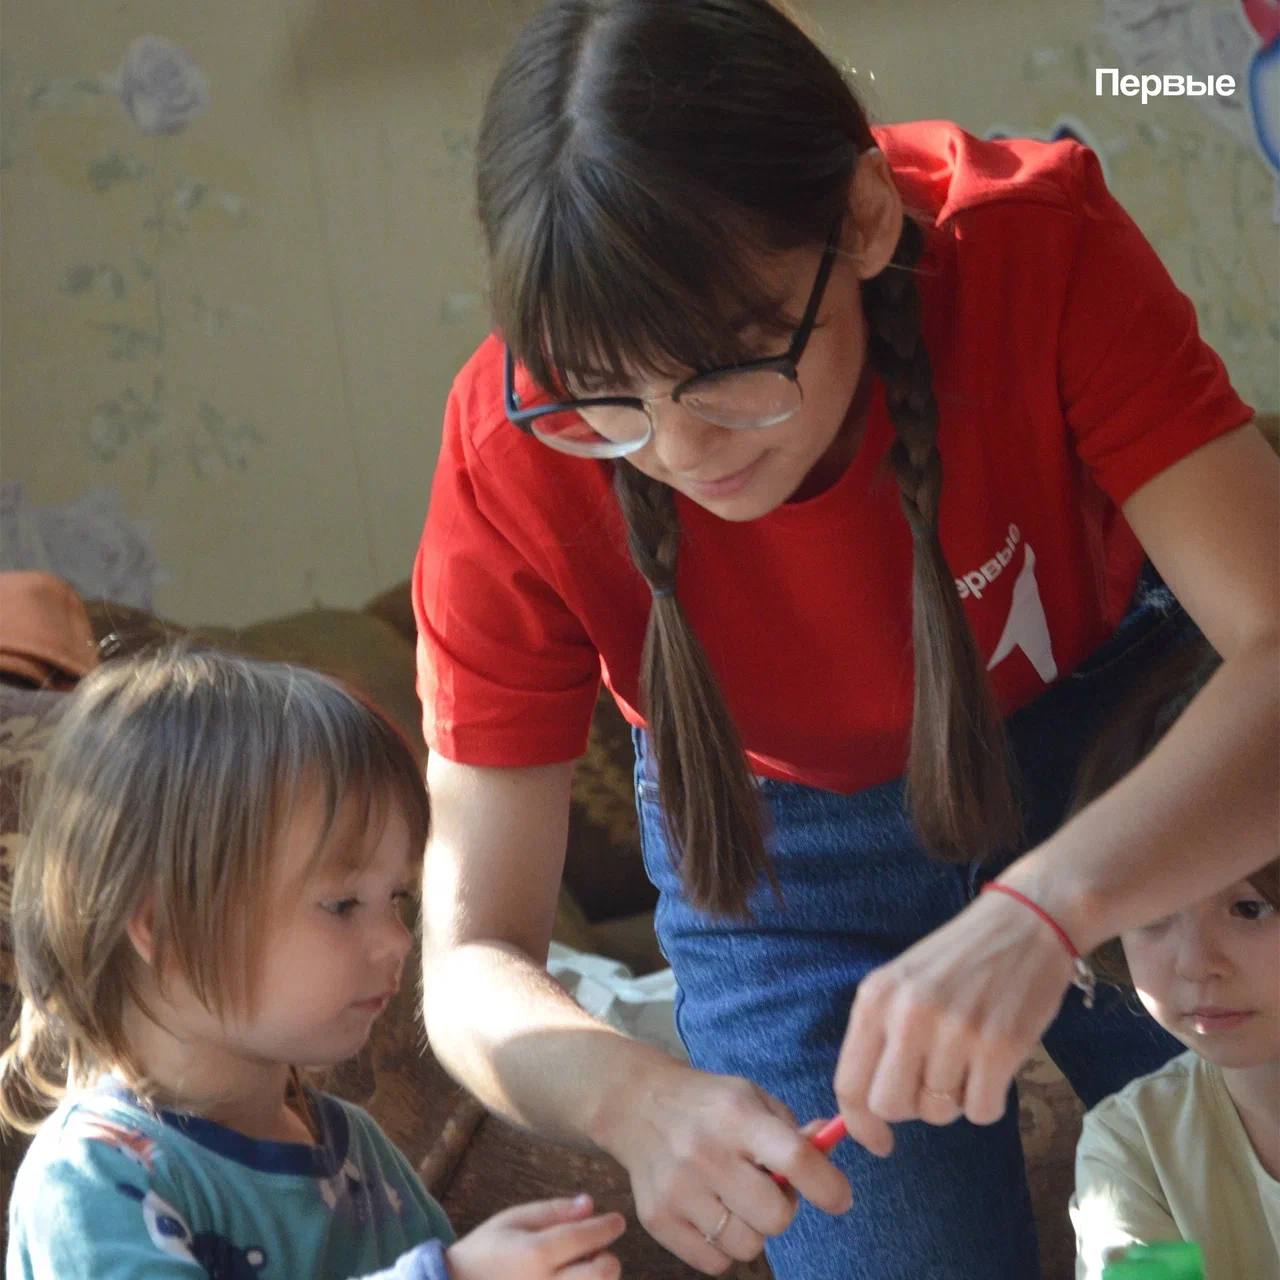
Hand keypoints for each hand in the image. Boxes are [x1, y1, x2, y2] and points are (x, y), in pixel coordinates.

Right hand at [446, 1194, 624, 1279]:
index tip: (617, 1221)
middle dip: (608, 1259)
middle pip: (602, 1274)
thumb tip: (590, 1204)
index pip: (586, 1237)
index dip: (607, 1226)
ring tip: (581, 1270)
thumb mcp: (512, 1220)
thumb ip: (552, 1211)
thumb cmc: (484, 1251)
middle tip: (598, 1251)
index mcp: (536, 1253)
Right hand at [597, 1058, 852, 1274]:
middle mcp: (706, 1153)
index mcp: (736, 1116)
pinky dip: (721, 1246)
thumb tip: (829, 1149)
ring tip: (734, 1199)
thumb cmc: (708, 1104)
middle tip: (767, 1190)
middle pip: (775, 1217)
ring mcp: (678, 1189)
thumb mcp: (751, 1098)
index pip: (794, 1158)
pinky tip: (710, 1211)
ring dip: (750, 1229)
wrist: (637, 1105)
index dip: (827, 1186)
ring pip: (747, 1246)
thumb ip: (792, 1130)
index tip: (840, 1198)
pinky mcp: (657, 1219)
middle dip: (781, 1209)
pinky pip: (714, 1263)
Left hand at [833, 889, 1075, 1155]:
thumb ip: (883, 1036)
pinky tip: (994, 1066)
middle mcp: (908, 1015)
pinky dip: (988, 1100)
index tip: (879, 1141)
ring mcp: (953, 1031)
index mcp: (875, 998)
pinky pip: (981, 1111)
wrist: (1024, 922)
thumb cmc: (960, 959)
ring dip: (955, 1098)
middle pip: (891, 1105)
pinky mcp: (999, 1046)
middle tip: (934, 1084)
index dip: (860, 1123)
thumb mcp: (903, 983)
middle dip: (912, 1108)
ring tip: (969, 1057)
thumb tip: (869, 1110)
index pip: (849, 1082)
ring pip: (939, 1111)